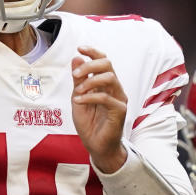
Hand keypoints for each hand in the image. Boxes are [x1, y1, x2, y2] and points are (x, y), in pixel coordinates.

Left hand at [70, 45, 127, 171]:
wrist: (96, 146)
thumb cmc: (89, 123)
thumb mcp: (78, 98)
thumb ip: (78, 80)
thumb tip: (77, 57)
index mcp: (105, 83)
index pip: (103, 61)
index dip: (93, 52)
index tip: (80, 48)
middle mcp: (114, 88)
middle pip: (108, 64)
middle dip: (90, 65)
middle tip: (75, 74)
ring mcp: (119, 98)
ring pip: (110, 78)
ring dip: (90, 81)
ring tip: (77, 91)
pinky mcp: (120, 110)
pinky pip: (106, 97)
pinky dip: (90, 97)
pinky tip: (79, 101)